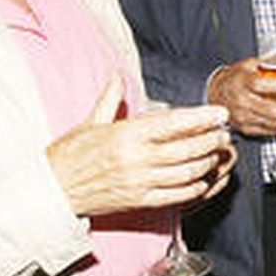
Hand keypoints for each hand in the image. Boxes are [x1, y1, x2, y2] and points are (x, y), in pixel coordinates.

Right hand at [48, 76, 234, 216]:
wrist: (52, 191)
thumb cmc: (69, 155)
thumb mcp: (90, 122)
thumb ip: (110, 97)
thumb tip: (117, 74)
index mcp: (126, 135)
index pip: (174, 123)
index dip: (201, 118)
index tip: (219, 113)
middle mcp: (136, 159)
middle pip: (186, 148)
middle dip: (211, 140)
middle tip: (224, 133)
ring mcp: (139, 182)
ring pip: (186, 172)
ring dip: (206, 162)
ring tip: (215, 153)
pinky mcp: (139, 201)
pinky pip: (175, 195)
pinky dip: (194, 186)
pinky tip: (201, 178)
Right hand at [207, 59, 275, 137]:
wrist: (215, 93)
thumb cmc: (235, 77)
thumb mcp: (248, 64)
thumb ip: (267, 64)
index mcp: (242, 82)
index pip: (263, 85)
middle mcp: (241, 101)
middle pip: (273, 109)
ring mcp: (242, 117)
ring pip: (272, 122)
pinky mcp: (244, 128)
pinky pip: (267, 130)